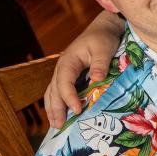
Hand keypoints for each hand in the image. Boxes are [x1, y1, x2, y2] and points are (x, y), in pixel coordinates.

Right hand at [44, 11, 124, 125]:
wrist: (103, 29)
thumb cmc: (103, 38)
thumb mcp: (103, 48)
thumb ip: (100, 64)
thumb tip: (96, 79)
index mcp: (68, 61)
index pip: (64, 82)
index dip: (69, 97)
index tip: (78, 110)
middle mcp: (62, 68)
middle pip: (54, 91)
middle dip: (55, 109)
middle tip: (59, 126)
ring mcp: (64, 73)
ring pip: (53, 93)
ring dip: (53, 109)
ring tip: (56, 125)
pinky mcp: (70, 77)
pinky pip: (59, 92)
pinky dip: (58, 104)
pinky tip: (61, 115)